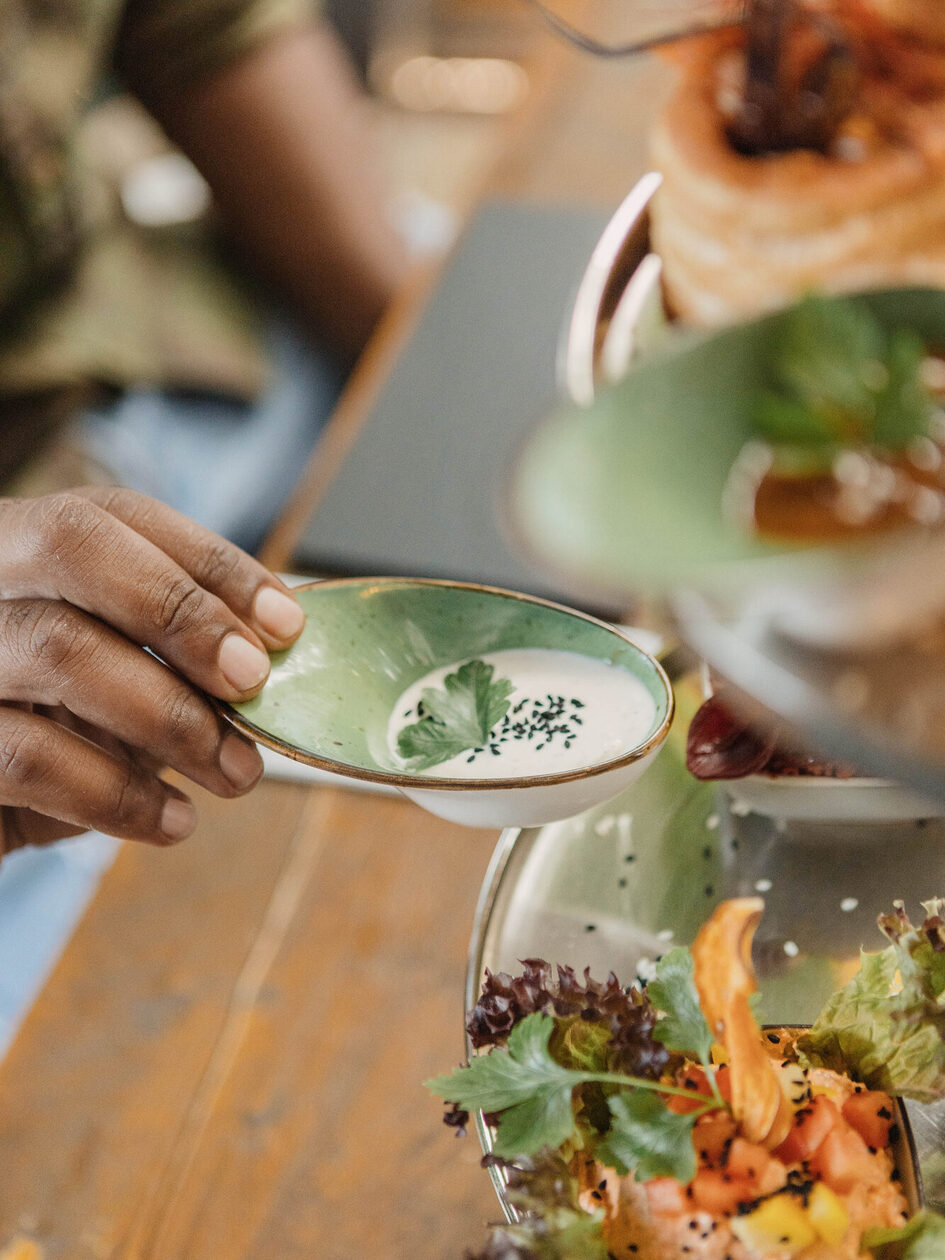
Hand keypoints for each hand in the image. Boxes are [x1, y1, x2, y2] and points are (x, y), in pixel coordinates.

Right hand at [0, 488, 304, 856]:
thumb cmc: (44, 734)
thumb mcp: (106, 680)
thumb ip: (170, 653)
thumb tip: (277, 647)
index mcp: (14, 545)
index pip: (113, 517)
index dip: (209, 563)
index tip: (287, 624)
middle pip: (74, 548)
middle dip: (184, 614)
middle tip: (254, 683)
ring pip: (59, 649)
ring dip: (172, 716)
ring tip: (235, 772)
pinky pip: (32, 756)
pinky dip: (119, 793)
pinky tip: (173, 820)